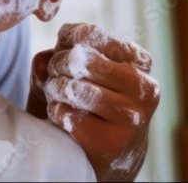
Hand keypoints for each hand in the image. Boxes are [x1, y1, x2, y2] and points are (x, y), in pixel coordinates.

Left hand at [30, 23, 159, 181]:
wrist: (113, 153)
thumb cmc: (93, 100)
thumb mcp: (85, 69)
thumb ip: (62, 53)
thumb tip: (43, 60)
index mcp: (140, 62)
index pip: (89, 33)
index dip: (64, 40)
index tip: (62, 50)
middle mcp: (143, 88)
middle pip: (79, 59)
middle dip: (57, 65)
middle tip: (54, 74)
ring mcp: (131, 118)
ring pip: (73, 88)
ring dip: (53, 89)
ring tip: (55, 93)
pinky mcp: (112, 143)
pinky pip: (66, 115)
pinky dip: (55, 112)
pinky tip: (62, 116)